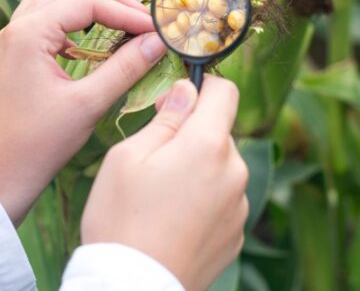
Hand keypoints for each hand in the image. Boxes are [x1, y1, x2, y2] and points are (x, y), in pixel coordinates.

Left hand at [0, 0, 167, 224]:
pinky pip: (46, 20)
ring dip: (90, 4)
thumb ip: (125, 68)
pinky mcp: (15, 54)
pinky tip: (94, 42)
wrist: (0, 175)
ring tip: (122, 21)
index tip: (156, 29)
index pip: (88, 2)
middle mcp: (17, 28)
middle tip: (143, 18)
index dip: (127, 12)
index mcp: (29, 34)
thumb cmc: (39, 144)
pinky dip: (74, 22)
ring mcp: (13, 39)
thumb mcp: (89, 104)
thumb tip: (157, 41)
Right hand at [80, 76, 249, 290]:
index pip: (226, 92)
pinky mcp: (236, 233)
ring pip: (221, 168)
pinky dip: (203, 201)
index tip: (174, 102)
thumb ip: (165, 118)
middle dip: (192, 135)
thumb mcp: (128, 157)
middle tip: (154, 158)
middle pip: (220, 133)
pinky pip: (222, 200)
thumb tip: (186, 91)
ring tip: (161, 197)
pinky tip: (173, 220)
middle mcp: (234, 172)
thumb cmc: (121, 220)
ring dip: (199, 169)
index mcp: (208, 145)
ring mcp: (238, 205)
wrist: (133, 287)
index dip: (200, 88)